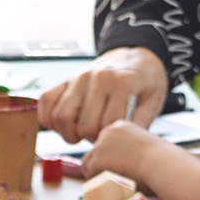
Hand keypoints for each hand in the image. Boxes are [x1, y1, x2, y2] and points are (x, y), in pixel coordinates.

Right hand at [37, 47, 166, 142]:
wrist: (132, 55)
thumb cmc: (144, 80)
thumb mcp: (154, 99)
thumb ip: (140, 122)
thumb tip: (122, 145)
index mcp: (123, 82)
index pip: (108, 124)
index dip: (110, 137)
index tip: (113, 137)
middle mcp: (97, 77)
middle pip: (84, 125)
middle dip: (90, 138)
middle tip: (98, 137)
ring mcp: (78, 78)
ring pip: (61, 117)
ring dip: (68, 133)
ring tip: (80, 133)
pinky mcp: (64, 80)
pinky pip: (45, 102)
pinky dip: (49, 119)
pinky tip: (63, 125)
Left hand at [81, 119, 177, 186]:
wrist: (164, 165)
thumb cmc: (160, 162)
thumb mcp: (141, 149)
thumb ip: (125, 151)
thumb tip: (114, 163)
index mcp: (121, 126)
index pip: (104, 144)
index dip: (110, 160)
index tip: (121, 168)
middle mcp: (109, 131)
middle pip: (94, 152)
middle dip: (101, 166)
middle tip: (118, 176)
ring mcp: (102, 143)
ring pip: (89, 163)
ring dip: (99, 173)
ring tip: (118, 179)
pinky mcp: (98, 156)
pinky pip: (89, 173)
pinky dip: (98, 180)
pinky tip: (115, 181)